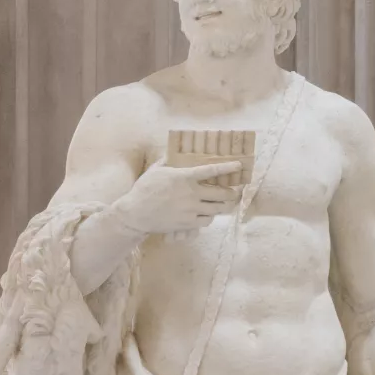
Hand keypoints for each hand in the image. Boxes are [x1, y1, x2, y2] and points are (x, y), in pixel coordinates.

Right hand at [109, 161, 242, 233]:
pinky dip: (211, 217)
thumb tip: (173, 151)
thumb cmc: (144, 190)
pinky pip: (208, 220)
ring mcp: (191, 209)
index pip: (211, 170)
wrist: (135, 213)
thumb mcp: (155, 171)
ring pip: (218, 208)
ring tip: (226, 204)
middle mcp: (191, 193)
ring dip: (224, 206)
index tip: (239, 166)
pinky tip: (210, 215)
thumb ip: (167, 160)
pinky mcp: (188, 222)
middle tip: (234, 192)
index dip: (228, 168)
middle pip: (222, 193)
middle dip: (231, 193)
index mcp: (184, 177)